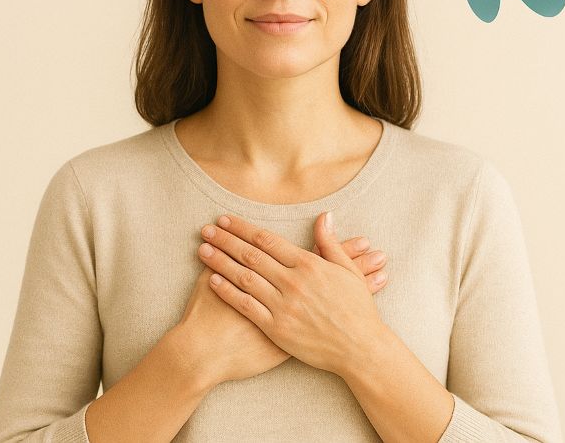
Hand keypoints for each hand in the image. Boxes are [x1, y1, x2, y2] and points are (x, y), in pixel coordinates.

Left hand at [197, 211, 384, 375]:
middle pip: (250, 255)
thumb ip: (330, 243)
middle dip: (226, 239)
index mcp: (308, 264)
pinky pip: (246, 306)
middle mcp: (293, 282)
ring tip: (203, 250)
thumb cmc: (357, 310)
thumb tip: (324, 216)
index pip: (267, 240)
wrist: (361, 349)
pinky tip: (211, 281)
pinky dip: (227, 292)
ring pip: (244, 277)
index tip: (225, 219)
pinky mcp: (277, 328)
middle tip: (206, 229)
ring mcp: (283, 305)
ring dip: (220, 261)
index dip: (243, 228)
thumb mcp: (348, 271)